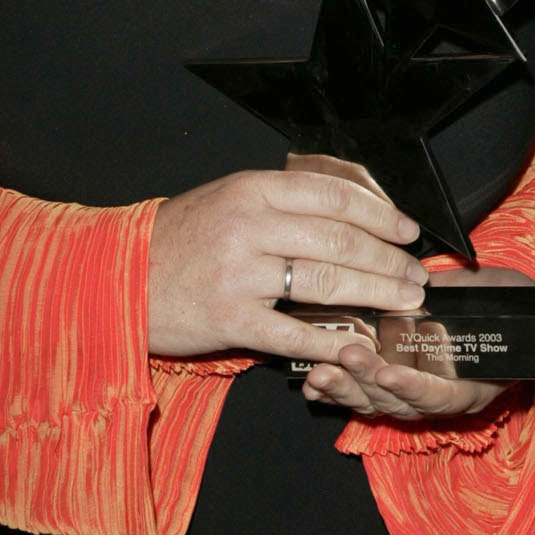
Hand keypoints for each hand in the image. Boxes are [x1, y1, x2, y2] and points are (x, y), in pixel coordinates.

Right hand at [148, 164, 426, 360]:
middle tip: (415, 275)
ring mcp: (240, 274)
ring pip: (327, 283)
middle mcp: (249, 227)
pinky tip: (359, 344)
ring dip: (375, 294)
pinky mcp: (232, 320)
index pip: (333, 195)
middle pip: (340, 240)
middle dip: (388, 260)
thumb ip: (280, 203)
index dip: (380, 213)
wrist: (118, 279)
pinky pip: (295, 333)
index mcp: (251, 190)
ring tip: (402, 302)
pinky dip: (333, 341)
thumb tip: (350, 214)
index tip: (407, 231)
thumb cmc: (178, 240)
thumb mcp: (226, 200)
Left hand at [304, 319, 534, 422]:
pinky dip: (333, 389)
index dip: (413, 389)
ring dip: (345, 387)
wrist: (500, 309)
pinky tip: (311, 381)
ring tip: (321, 370)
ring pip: (372, 399)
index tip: (387, 370)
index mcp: (474, 388)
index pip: (442, 398)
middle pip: (398, 401)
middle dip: (367, 384)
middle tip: (345, 356)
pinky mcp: (387, 378)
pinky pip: (356, 391)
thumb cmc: (520, 316)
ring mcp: (409, 389)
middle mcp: (438, 396)